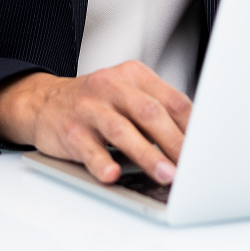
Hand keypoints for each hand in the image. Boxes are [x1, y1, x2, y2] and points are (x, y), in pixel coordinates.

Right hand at [0, 61, 191, 185]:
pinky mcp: (70, 130)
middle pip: (150, 113)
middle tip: (190, 165)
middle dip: (174, 142)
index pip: (171, 99)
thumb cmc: (95, 102)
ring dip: (147, 155)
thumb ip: (157, 111)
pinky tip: (112, 174)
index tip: (205, 149)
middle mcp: (111, 87)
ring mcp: (89, 108)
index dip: (192, 126)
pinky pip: (88, 148)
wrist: (44, 101)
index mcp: (133, 76)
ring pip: (122, 130)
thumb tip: (193, 140)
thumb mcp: (127, 94)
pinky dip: (101, 162)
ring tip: (164, 174)